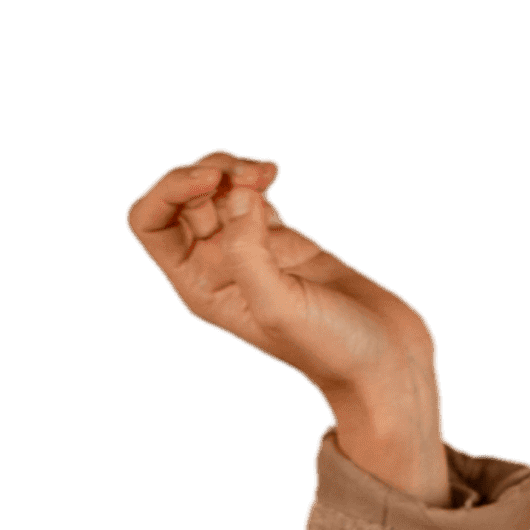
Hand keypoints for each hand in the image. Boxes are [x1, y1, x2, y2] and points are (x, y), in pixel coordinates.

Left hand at [123, 152, 446, 494]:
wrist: (380, 362)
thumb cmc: (330, 348)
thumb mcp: (280, 306)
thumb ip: (250, 252)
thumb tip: (236, 192)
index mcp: (197, 287)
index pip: (148, 222)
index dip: (170, 188)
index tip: (214, 181)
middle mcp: (214, 268)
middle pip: (180, 196)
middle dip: (210, 169)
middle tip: (254, 177)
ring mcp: (248, 251)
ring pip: (215, 187)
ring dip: (233, 166)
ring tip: (268, 173)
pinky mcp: (280, 239)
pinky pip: (248, 190)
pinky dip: (254, 171)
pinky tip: (275, 172)